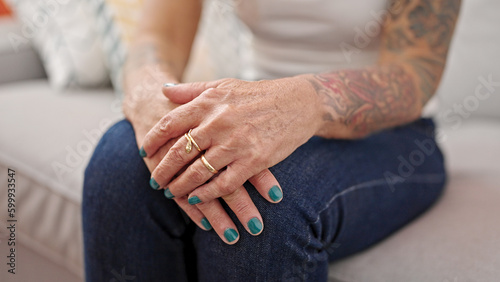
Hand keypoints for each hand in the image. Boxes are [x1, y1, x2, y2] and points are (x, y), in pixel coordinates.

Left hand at [141, 77, 322, 242]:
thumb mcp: (223, 85)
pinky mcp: (254, 160)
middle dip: (163, 170)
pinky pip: (224, 183)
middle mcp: (219, 122)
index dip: (154, 140)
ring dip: (181, 186)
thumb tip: (163, 90)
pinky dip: (207, 194)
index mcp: (209, 103)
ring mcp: (236, 143)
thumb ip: (191, 90)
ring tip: (171, 193)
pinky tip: (196, 199)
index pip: (170, 123)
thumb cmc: (257, 95)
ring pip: (199, 171)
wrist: (297, 103)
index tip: (145, 151)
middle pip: (180, 152)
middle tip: (155, 181)